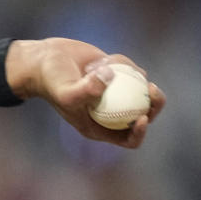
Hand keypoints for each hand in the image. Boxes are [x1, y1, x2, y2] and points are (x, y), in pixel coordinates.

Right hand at [6, 38, 165, 148]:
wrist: (46, 60)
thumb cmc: (52, 82)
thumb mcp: (65, 92)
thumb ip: (86, 90)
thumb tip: (109, 79)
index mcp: (100, 127)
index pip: (129, 139)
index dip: (141, 132)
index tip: (143, 116)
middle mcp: (111, 113)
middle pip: (145, 115)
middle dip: (154, 104)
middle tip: (152, 88)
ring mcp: (117, 95)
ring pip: (142, 90)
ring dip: (131, 76)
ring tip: (106, 67)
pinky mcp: (120, 76)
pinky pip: (134, 71)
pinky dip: (124, 62)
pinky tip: (102, 60)